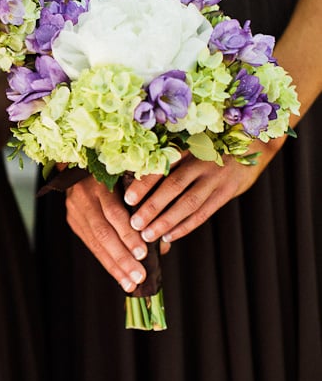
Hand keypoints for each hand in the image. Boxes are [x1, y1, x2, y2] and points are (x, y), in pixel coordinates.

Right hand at [65, 175, 166, 292]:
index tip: (144, 254)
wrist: (79, 164)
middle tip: (139, 276)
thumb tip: (162, 245)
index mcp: (101, 182)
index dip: (128, 235)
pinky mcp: (73, 220)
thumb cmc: (115, 171)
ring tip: (130, 284)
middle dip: (122, 257)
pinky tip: (119, 276)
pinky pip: (90, 244)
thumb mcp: (129, 179)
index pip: (114, 213)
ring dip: (114, 266)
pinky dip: (106, 261)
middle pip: (103, 232)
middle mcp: (85, 197)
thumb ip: (145, 204)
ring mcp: (76, 209)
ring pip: (95, 242)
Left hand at [125, 139, 284, 242]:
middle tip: (134, 224)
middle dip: (152, 207)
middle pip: (173, 186)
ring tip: (148, 235)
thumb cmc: (210, 147)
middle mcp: (201, 161)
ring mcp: (216, 177)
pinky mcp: (228, 191)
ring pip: (188, 203)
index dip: (144, 183)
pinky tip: (169, 236)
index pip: (162, 166)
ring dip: (166, 222)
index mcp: (187, 147)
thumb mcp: (192, 145)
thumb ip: (171, 160)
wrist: (253, 144)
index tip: (127, 199)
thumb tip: (136, 181)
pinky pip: (204, 213)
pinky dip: (185, 226)